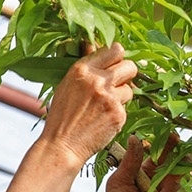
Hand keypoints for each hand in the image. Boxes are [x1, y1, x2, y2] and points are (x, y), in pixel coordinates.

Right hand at [39, 42, 139, 167]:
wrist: (61, 145)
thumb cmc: (62, 117)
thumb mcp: (66, 85)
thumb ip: (85, 67)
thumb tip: (94, 46)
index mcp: (82, 69)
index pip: (114, 50)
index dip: (117, 58)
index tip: (115, 64)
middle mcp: (97, 80)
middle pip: (130, 66)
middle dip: (127, 74)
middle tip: (118, 84)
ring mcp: (109, 97)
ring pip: (130, 89)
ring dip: (121, 96)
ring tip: (105, 107)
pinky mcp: (117, 114)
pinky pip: (126, 108)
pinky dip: (117, 114)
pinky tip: (103, 120)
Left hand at [102, 133, 191, 191]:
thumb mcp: (118, 184)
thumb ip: (130, 162)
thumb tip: (135, 137)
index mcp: (150, 171)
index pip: (164, 153)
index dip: (170, 144)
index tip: (173, 136)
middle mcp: (165, 181)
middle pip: (177, 169)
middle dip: (167, 176)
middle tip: (157, 182)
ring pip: (175, 191)